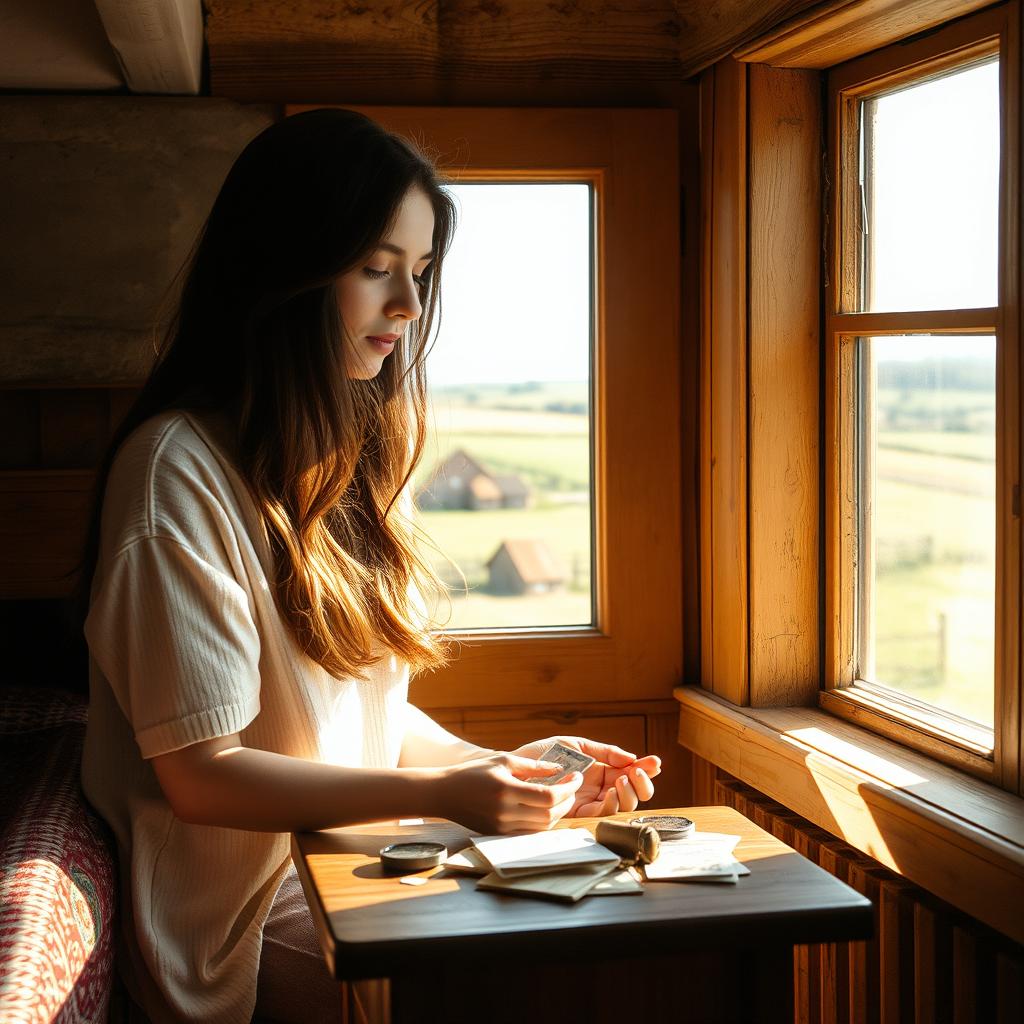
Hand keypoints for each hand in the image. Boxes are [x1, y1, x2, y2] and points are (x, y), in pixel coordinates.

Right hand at [437, 752, 581, 834]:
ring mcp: (502, 828)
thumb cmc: (474, 772)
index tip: (576, 777)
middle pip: (549, 814)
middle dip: (567, 800)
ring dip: (557, 813)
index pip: (548, 796)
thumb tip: (560, 769)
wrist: (444, 793)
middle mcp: (505, 813)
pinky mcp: (500, 835)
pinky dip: (543, 823)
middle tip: (572, 786)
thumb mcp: (503, 760)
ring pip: (542, 827)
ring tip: (561, 797)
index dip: (568, 787)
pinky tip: (546, 809)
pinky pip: (530, 833)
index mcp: (506, 790)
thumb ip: (533, 766)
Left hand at [511, 736, 661, 817]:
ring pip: (621, 806)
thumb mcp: (577, 746)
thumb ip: (604, 751)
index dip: (646, 770)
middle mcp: (599, 789)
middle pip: (632, 794)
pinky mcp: (577, 815)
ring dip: (628, 794)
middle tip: (637, 772)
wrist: (515, 766)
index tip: (655, 762)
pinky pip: (601, 814)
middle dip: (641, 785)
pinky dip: (611, 804)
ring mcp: (589, 802)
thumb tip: (631, 757)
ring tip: (623, 780)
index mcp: (602, 771)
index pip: (631, 773)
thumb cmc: (543, 754)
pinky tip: (611, 791)